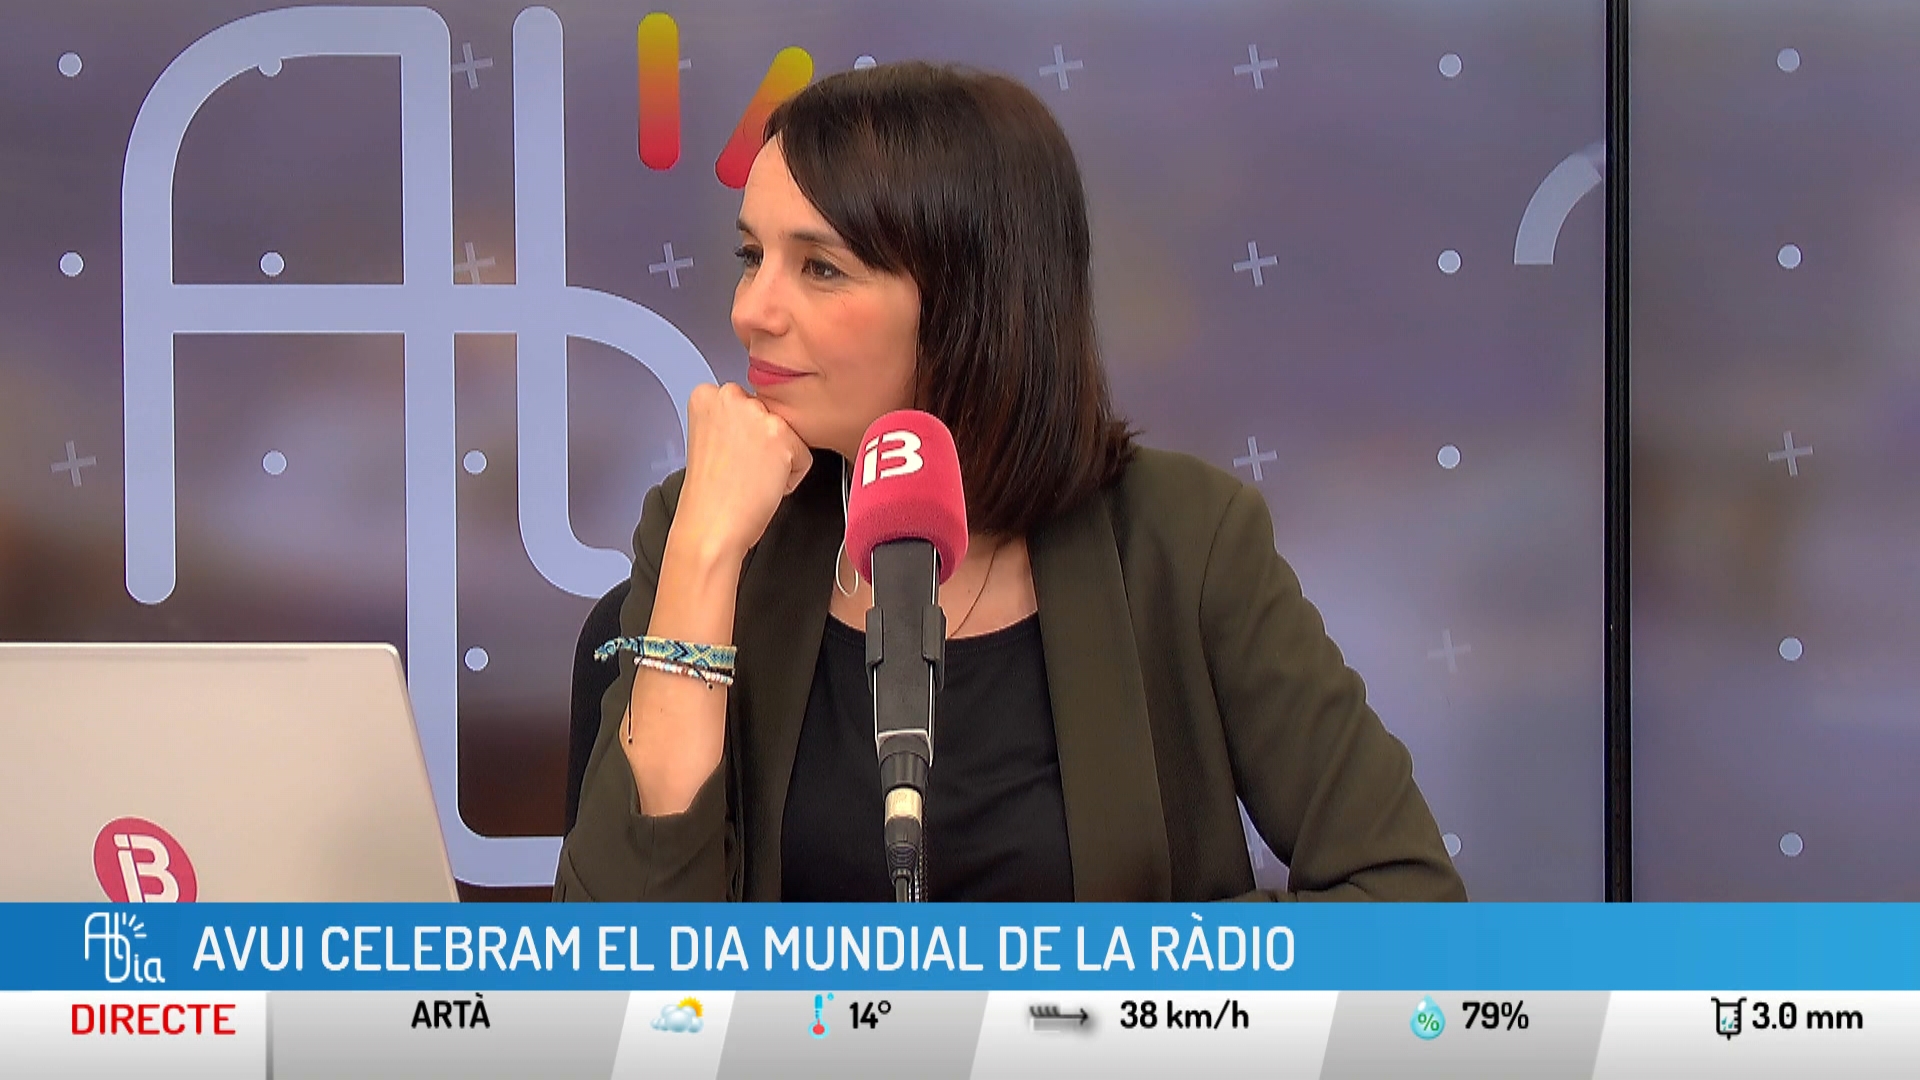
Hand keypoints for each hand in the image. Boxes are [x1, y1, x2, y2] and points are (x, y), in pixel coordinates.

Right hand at [667, 382, 812, 562]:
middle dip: (761, 442)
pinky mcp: (782, 436)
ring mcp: (757, 414)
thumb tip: (759, 418)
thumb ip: (731, 418)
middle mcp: (731, 395)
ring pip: (787, 434)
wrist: (711, 526)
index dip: (741, 437)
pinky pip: (803, 457)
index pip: (746, 406)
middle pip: (769, 416)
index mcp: (706, 395)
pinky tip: (763, 485)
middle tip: (739, 468)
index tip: (726, 455)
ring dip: (777, 458)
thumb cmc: (710, 494)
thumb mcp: (710, 438)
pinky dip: (790, 477)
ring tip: (749, 477)